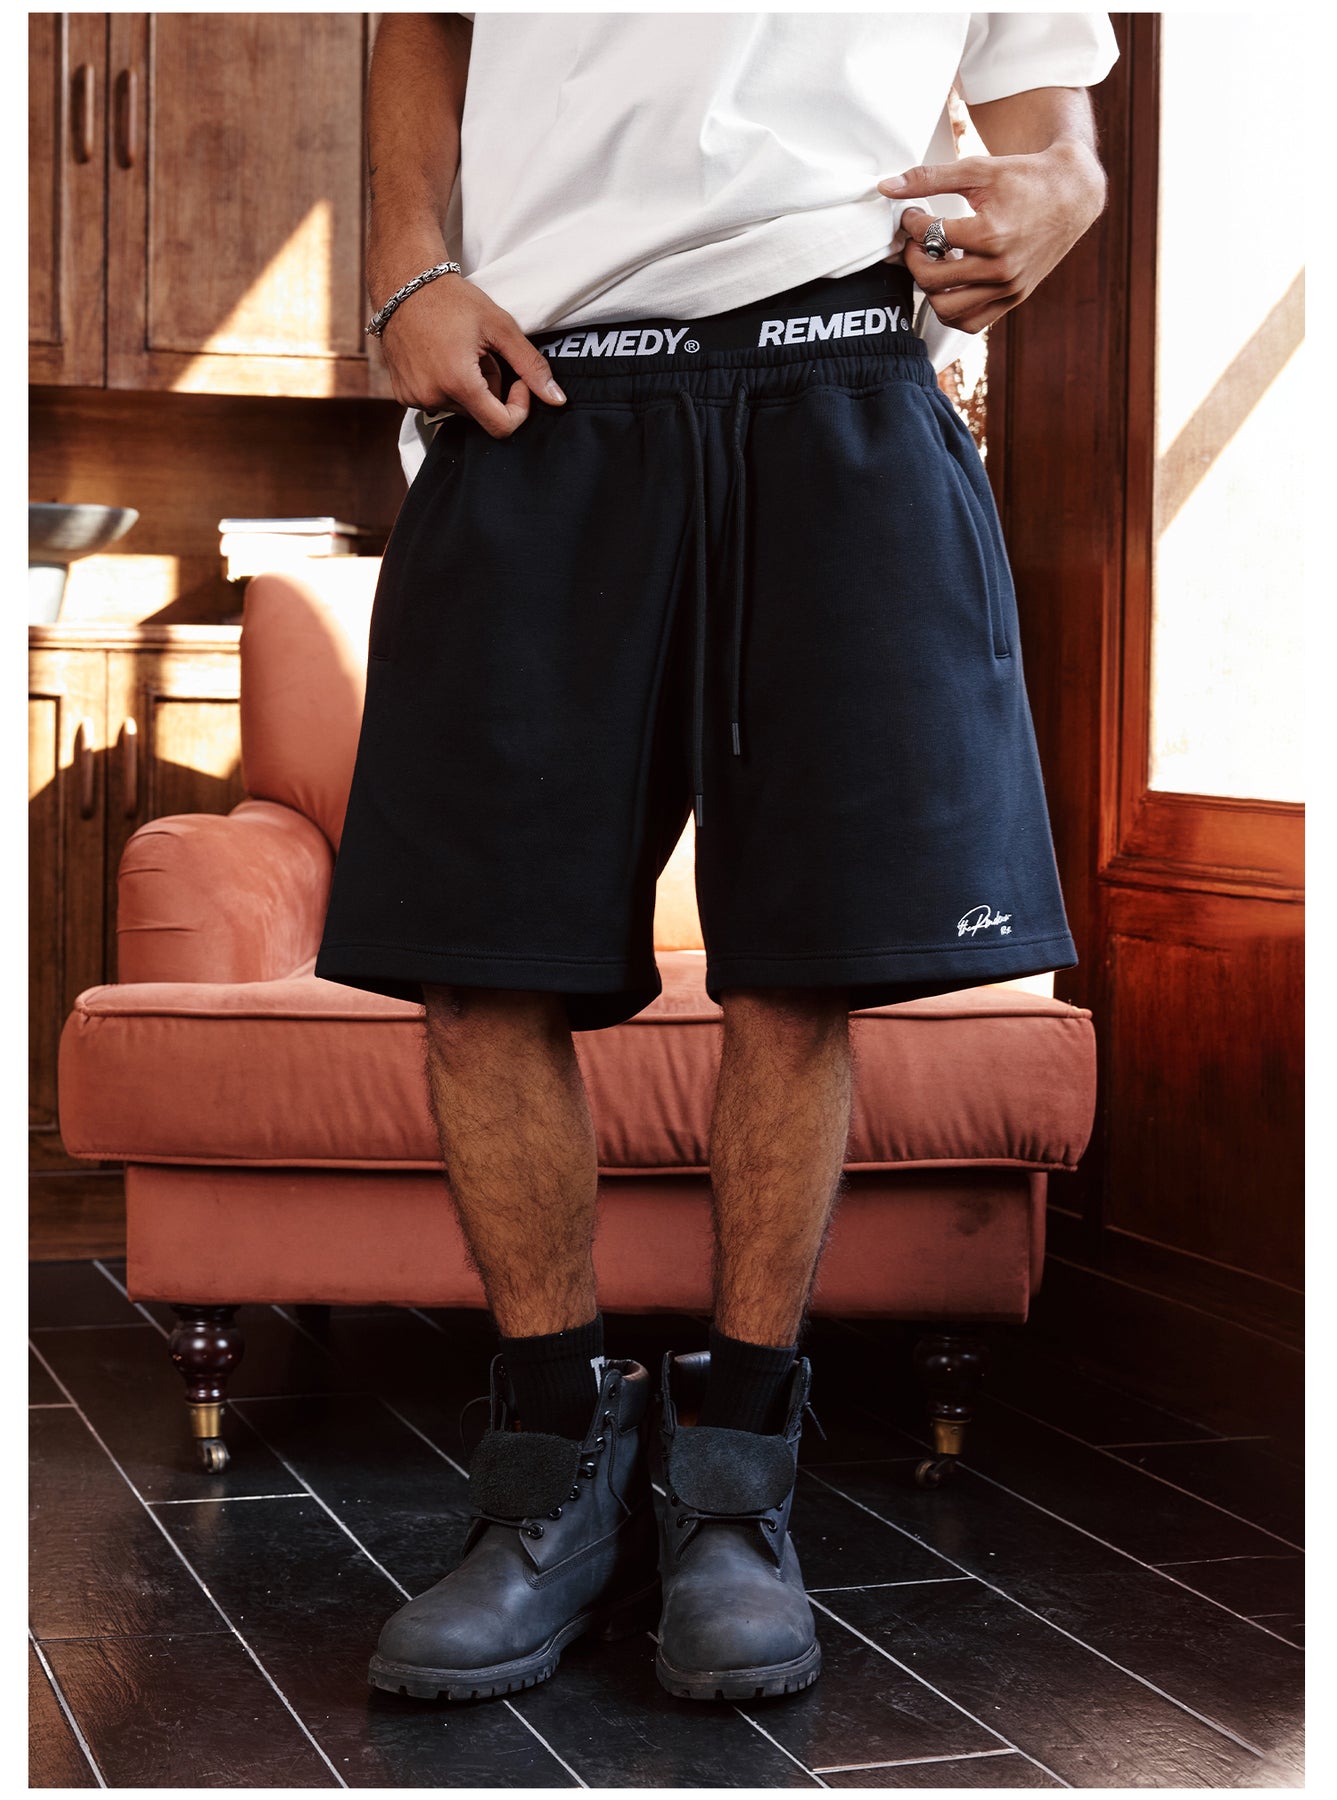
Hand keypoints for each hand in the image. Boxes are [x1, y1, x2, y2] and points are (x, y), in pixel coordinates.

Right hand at [377, 270, 565, 438]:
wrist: (404, 284)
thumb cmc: (453, 300)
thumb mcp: (500, 328)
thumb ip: (531, 366)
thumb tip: (557, 400)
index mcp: (459, 383)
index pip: (501, 426)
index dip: (518, 408)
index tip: (519, 382)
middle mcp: (432, 397)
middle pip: (480, 415)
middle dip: (490, 389)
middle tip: (484, 354)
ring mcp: (414, 398)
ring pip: (460, 409)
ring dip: (468, 387)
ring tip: (460, 351)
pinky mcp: (402, 395)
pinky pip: (437, 402)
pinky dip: (446, 386)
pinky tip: (441, 357)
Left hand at [878, 141, 1105, 333]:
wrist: (1073, 193)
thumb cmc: (1024, 177)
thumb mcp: (977, 170)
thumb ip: (929, 178)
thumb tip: (885, 186)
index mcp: (991, 234)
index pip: (930, 237)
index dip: (912, 222)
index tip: (914, 212)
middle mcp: (1000, 268)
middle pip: (932, 280)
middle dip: (914, 258)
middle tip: (916, 240)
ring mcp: (1008, 288)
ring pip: (947, 310)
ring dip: (930, 288)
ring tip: (934, 262)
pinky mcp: (1014, 299)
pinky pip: (970, 323)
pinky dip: (951, 309)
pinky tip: (950, 282)